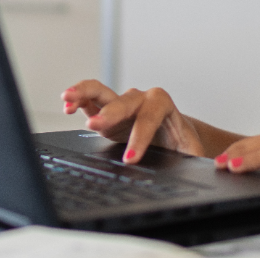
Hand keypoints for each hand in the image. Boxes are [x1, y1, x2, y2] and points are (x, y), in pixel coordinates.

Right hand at [61, 80, 203, 163]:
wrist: (177, 136)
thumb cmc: (184, 143)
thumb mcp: (191, 152)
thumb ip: (190, 157)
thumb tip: (192, 169)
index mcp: (163, 104)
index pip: (149, 118)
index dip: (140, 138)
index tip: (131, 158)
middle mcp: (140, 98)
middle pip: (123, 102)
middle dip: (110, 114)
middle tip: (94, 126)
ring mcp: (122, 103)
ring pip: (101, 91)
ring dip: (84, 93)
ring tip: (67, 98)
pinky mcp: (106, 111)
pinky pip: (90, 99)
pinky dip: (78, 100)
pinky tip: (67, 105)